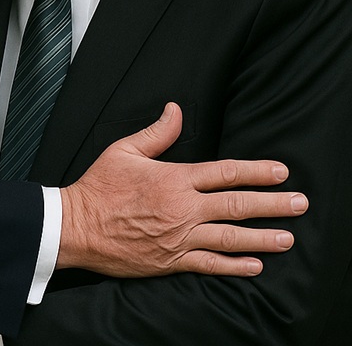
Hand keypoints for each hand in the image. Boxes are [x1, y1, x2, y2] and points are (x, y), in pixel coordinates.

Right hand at [57, 102, 307, 276]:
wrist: (78, 226)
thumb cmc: (99, 186)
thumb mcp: (124, 150)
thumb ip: (157, 133)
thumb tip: (176, 110)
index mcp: (173, 178)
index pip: (224, 173)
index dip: (256, 171)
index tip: (280, 171)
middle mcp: (182, 209)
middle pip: (236, 205)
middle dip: (272, 204)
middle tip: (299, 203)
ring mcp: (179, 237)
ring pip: (230, 238)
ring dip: (262, 237)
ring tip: (288, 237)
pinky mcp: (171, 261)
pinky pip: (210, 265)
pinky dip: (234, 266)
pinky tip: (255, 265)